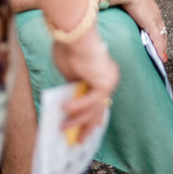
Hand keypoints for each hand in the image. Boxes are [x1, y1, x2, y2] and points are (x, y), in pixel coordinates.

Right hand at [51, 27, 118, 142]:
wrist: (75, 32)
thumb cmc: (69, 46)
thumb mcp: (68, 72)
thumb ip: (72, 86)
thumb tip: (68, 101)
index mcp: (101, 74)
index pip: (97, 100)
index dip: (89, 116)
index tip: (82, 129)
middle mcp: (109, 78)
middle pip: (99, 108)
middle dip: (87, 126)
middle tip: (78, 141)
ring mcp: (109, 80)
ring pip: (94, 108)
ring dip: (78, 120)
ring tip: (63, 129)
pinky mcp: (105, 82)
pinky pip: (90, 101)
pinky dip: (77, 106)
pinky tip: (65, 109)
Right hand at [111, 0, 168, 61]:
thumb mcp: (125, 3)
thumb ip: (125, 11)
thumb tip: (115, 17)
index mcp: (149, 7)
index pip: (157, 24)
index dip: (157, 34)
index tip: (156, 43)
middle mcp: (154, 13)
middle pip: (162, 31)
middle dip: (161, 43)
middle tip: (160, 54)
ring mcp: (154, 18)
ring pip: (161, 36)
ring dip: (161, 48)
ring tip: (160, 58)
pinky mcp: (150, 23)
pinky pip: (157, 39)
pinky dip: (159, 48)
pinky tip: (160, 57)